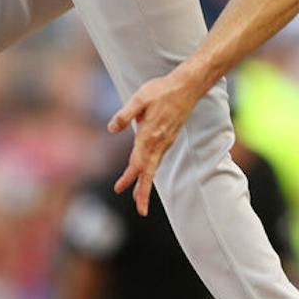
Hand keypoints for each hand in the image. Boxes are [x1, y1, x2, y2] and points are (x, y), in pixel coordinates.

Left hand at [107, 67, 208, 215]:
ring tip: (139, 197)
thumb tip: (111, 129)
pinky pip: (158, 159)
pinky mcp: (169, 138)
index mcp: (149, 135)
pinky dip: (151, 170)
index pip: (137, 162)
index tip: (119, 189)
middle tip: (141, 211)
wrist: (187, 87)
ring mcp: (166, 142)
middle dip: (143, 192)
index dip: (128, 177)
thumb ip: (125, 114)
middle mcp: (159, 143)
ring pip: (154, 167)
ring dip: (147, 183)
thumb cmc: (161, 90)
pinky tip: (146, 172)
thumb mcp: (140, 98)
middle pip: (149, 172)